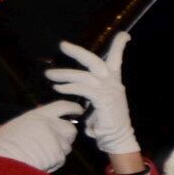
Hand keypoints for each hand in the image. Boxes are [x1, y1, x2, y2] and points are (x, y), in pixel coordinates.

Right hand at [0, 100, 80, 174]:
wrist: (5, 161)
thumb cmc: (2, 144)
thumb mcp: (15, 125)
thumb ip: (32, 121)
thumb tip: (39, 121)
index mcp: (39, 115)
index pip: (63, 106)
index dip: (73, 108)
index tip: (78, 110)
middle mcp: (51, 125)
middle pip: (71, 128)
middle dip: (68, 135)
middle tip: (57, 141)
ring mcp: (56, 141)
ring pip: (67, 146)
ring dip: (59, 150)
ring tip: (43, 154)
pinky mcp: (58, 156)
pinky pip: (60, 159)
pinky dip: (54, 162)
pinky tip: (40, 162)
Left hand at [43, 34, 139, 156]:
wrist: (116, 139)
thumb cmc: (106, 123)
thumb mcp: (100, 102)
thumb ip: (91, 92)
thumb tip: (76, 87)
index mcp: (115, 81)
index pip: (117, 59)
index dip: (119, 46)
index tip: (124, 35)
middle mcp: (113, 82)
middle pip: (95, 61)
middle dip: (78, 51)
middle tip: (62, 45)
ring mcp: (109, 90)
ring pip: (83, 76)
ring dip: (64, 74)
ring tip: (49, 75)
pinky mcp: (102, 99)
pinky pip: (82, 89)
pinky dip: (68, 87)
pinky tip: (58, 88)